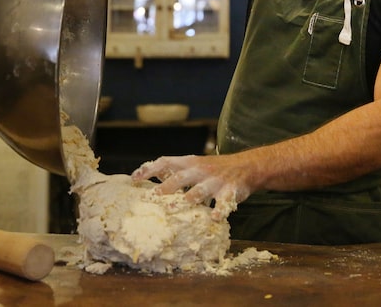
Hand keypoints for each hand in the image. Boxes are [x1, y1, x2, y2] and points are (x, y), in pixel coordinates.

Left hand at [132, 154, 251, 220]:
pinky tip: (214, 218)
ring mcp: (216, 180)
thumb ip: (174, 171)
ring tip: (175, 209)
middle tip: (152, 197)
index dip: (149, 169)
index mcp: (189, 163)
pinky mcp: (230, 191)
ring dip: (188, 199)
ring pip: (200, 190)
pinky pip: (224, 202)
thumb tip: (146, 177)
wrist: (246, 166)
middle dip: (166, 187)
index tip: (133, 179)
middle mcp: (201, 170)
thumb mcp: (193, 165)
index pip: (166, 162)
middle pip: (180, 177)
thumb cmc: (213, 169)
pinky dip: (219, 210)